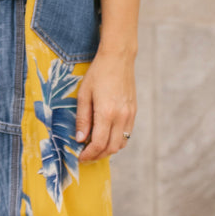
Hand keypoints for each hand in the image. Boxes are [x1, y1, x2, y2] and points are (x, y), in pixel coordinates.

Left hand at [75, 47, 136, 161]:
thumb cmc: (98, 73)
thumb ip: (82, 118)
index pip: (99, 143)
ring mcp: (130, 115)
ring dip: (108, 149)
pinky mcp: (134, 112)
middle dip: (98, 155)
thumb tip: (80, 139)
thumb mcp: (84, 94)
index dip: (89, 154)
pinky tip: (106, 135)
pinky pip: (127, 133)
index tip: (80, 157)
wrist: (118, 58)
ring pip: (121, 143)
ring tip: (95, 147)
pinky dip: (116, 140)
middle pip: (111, 148)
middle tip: (86, 155)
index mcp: (106, 112)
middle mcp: (121, 116)